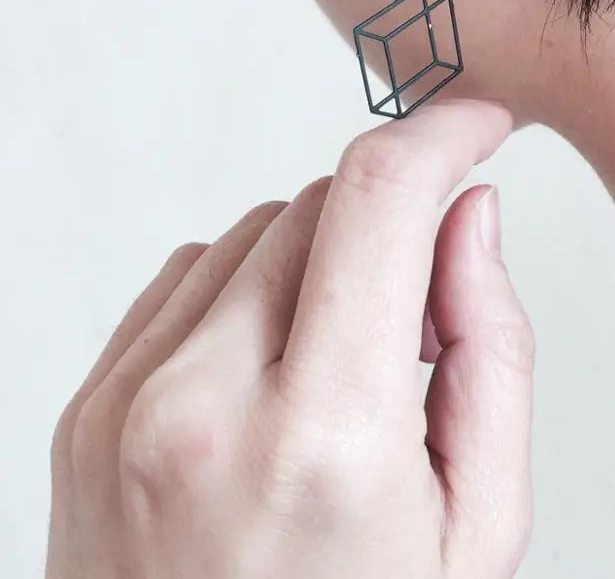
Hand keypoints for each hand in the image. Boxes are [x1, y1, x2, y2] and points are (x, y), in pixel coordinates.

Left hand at [47, 100, 532, 578]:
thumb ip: (492, 346)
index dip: (443, 134)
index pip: (380, 200)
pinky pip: (191, 275)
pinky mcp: (88, 408)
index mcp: (322, 441)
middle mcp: (201, 406)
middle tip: (422, 317)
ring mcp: (125, 405)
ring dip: (322, 261)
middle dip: (393, 226)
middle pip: (320, 204)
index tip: (479, 124)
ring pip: (256, 229)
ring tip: (343, 370)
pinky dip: (251, 291)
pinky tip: (275, 374)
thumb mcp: (479, 525)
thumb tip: (469, 214)